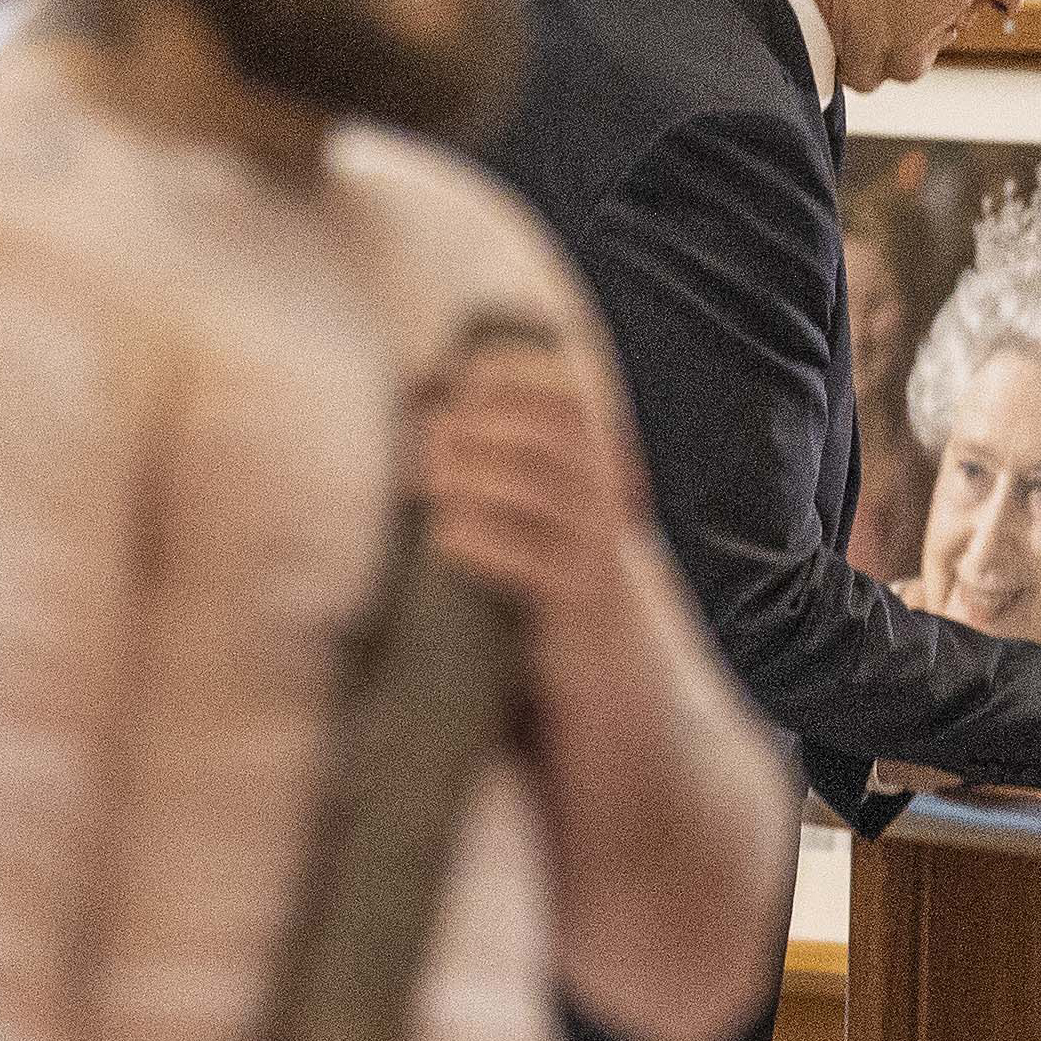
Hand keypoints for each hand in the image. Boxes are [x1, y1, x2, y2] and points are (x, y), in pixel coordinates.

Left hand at [413, 337, 652, 676]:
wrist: (612, 667)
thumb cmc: (558, 574)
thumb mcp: (552, 506)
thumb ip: (511, 455)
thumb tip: (428, 403)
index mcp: (604, 460)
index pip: (570, 392)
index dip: (514, 373)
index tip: (459, 379)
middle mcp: (610, 495)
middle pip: (553, 429)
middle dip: (481, 422)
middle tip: (428, 439)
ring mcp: (597, 546)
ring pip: (537, 487)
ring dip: (470, 474)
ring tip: (429, 484)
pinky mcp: (577, 597)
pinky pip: (528, 557)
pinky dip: (478, 538)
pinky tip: (444, 538)